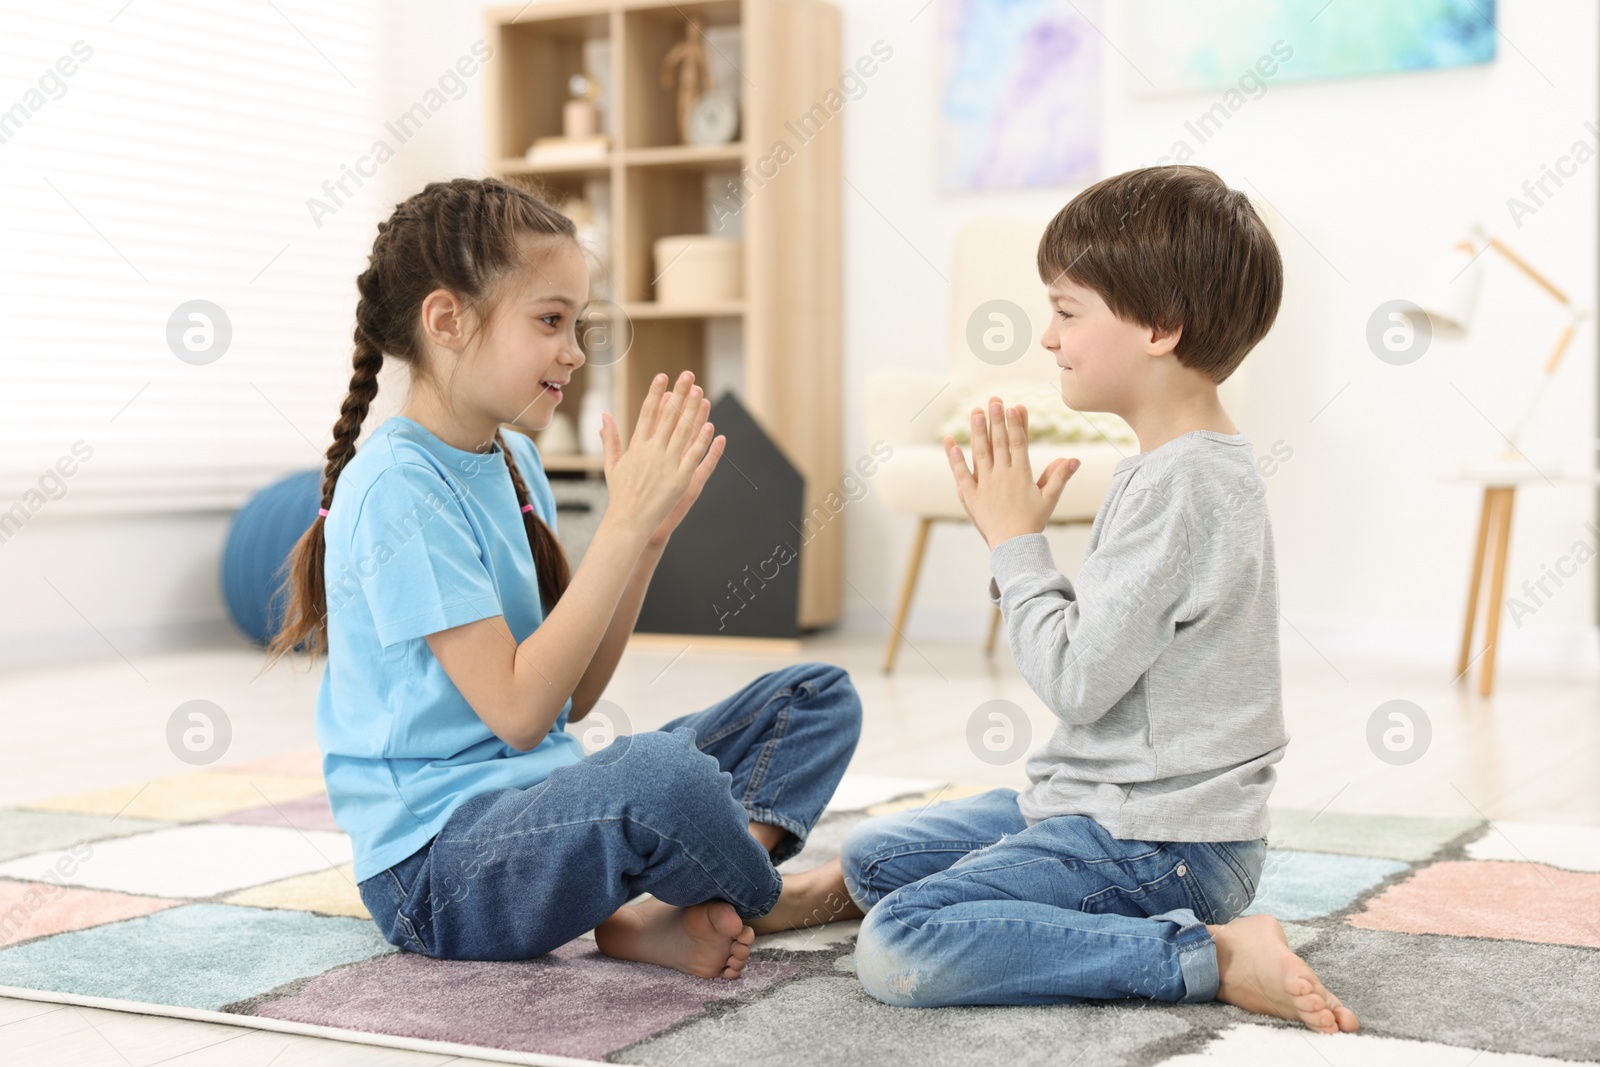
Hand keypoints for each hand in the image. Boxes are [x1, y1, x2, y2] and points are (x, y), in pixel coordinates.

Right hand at [598, 371, 723, 544]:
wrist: (628, 521)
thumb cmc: (620, 494)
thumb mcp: (612, 464)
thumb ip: (611, 439)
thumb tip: (604, 416)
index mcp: (636, 446)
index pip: (647, 413)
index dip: (656, 393)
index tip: (663, 376)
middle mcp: (652, 452)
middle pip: (668, 417)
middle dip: (679, 394)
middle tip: (688, 375)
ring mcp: (667, 465)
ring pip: (683, 432)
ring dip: (692, 411)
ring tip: (700, 392)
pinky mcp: (680, 480)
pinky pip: (694, 456)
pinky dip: (701, 441)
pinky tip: (710, 426)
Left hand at [944, 397, 1078, 550]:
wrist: (1014, 547)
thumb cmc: (1033, 522)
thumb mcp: (1049, 499)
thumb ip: (1059, 476)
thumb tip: (1074, 459)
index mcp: (1022, 475)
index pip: (1019, 443)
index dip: (1017, 424)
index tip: (1014, 406)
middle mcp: (1002, 476)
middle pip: (999, 443)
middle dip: (997, 420)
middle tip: (994, 399)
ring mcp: (985, 485)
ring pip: (980, 453)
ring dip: (977, 432)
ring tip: (975, 412)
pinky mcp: (971, 496)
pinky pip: (961, 474)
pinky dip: (955, 458)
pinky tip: (950, 442)